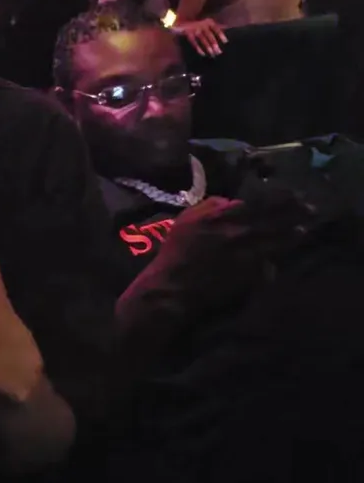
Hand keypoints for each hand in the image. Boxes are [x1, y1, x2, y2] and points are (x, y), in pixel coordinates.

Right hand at [127, 195, 310, 315]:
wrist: (173, 288)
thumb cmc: (175, 253)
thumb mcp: (185, 220)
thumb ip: (209, 206)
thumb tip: (232, 201)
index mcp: (221, 216)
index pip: (259, 202)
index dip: (279, 198)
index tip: (293, 194)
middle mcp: (238, 232)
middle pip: (274, 219)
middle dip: (295, 212)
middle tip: (310, 208)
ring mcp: (247, 254)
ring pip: (277, 241)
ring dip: (292, 234)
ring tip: (303, 229)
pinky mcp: (250, 275)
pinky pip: (269, 266)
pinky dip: (274, 262)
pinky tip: (280, 259)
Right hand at [173, 18, 226, 56]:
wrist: (183, 22)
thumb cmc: (200, 25)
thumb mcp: (208, 23)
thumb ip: (218, 26)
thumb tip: (229, 27)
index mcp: (209, 22)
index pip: (216, 29)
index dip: (221, 35)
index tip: (226, 42)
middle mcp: (202, 25)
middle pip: (210, 36)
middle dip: (214, 44)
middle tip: (219, 52)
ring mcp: (195, 29)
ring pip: (203, 40)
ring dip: (208, 48)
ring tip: (212, 54)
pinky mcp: (188, 34)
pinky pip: (194, 43)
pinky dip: (199, 49)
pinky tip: (203, 54)